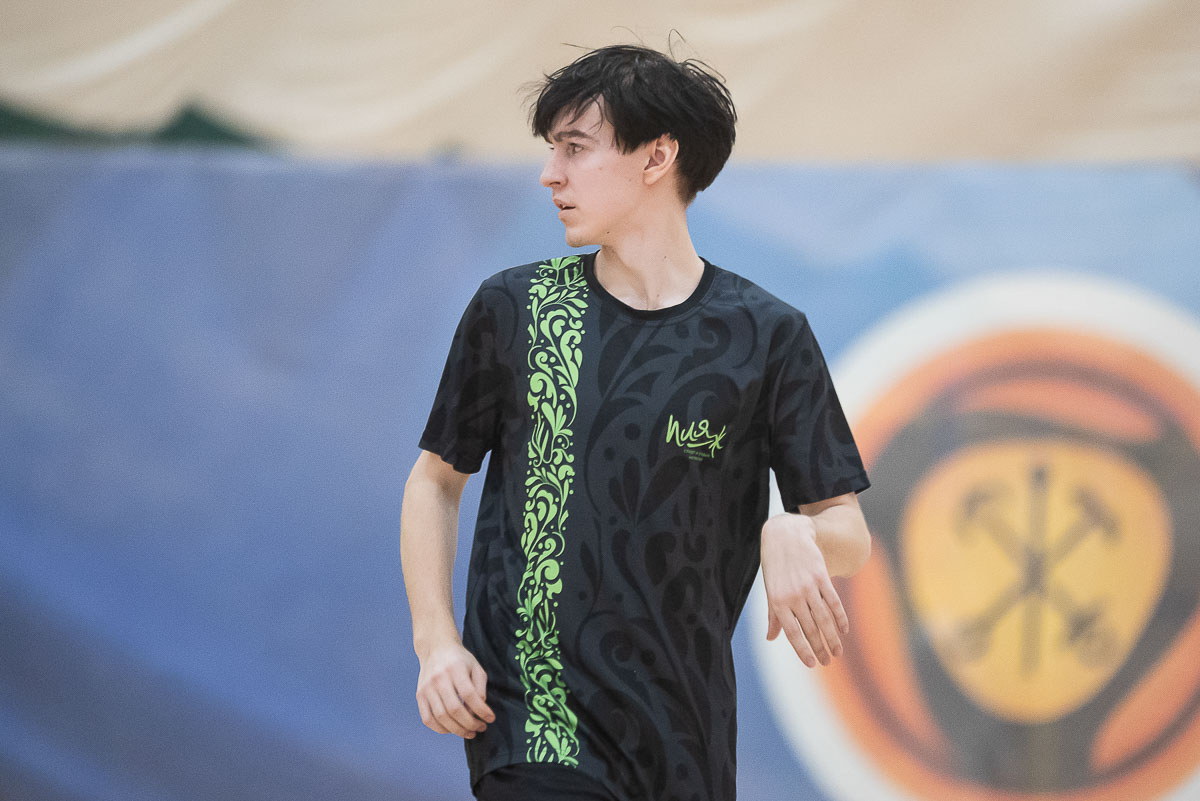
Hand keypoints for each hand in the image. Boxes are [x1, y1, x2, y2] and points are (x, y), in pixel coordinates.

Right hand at [416, 640, 494, 737]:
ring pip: (441, 717)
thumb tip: (481, 709)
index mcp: (455, 668)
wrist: (436, 649)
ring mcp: (427, 688)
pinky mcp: (419, 696)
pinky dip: (440, 729)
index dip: (481, 710)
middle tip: (481, 728)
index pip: (469, 695)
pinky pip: (428, 719)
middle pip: (454, 709)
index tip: (490, 719)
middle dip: (470, 724)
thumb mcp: (476, 667)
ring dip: (458, 730)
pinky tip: (452, 729)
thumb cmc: (460, 660)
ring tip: (470, 732)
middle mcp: (439, 678)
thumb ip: (480, 687)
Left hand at [760, 512, 849, 667]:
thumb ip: (773, 615)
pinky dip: (840, 617)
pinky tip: (844, 629)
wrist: (785, 535)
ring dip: (833, 637)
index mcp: (778, 601)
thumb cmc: (775, 566)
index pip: (792, 632)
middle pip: (810, 628)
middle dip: (820, 647)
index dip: (803, 650)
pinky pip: (833, 601)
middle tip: (828, 661)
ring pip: (824, 618)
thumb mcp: (770, 589)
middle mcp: (793, 595)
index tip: (812, 663)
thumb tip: (771, 638)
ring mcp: (808, 586)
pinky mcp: (821, 576)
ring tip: (838, 651)